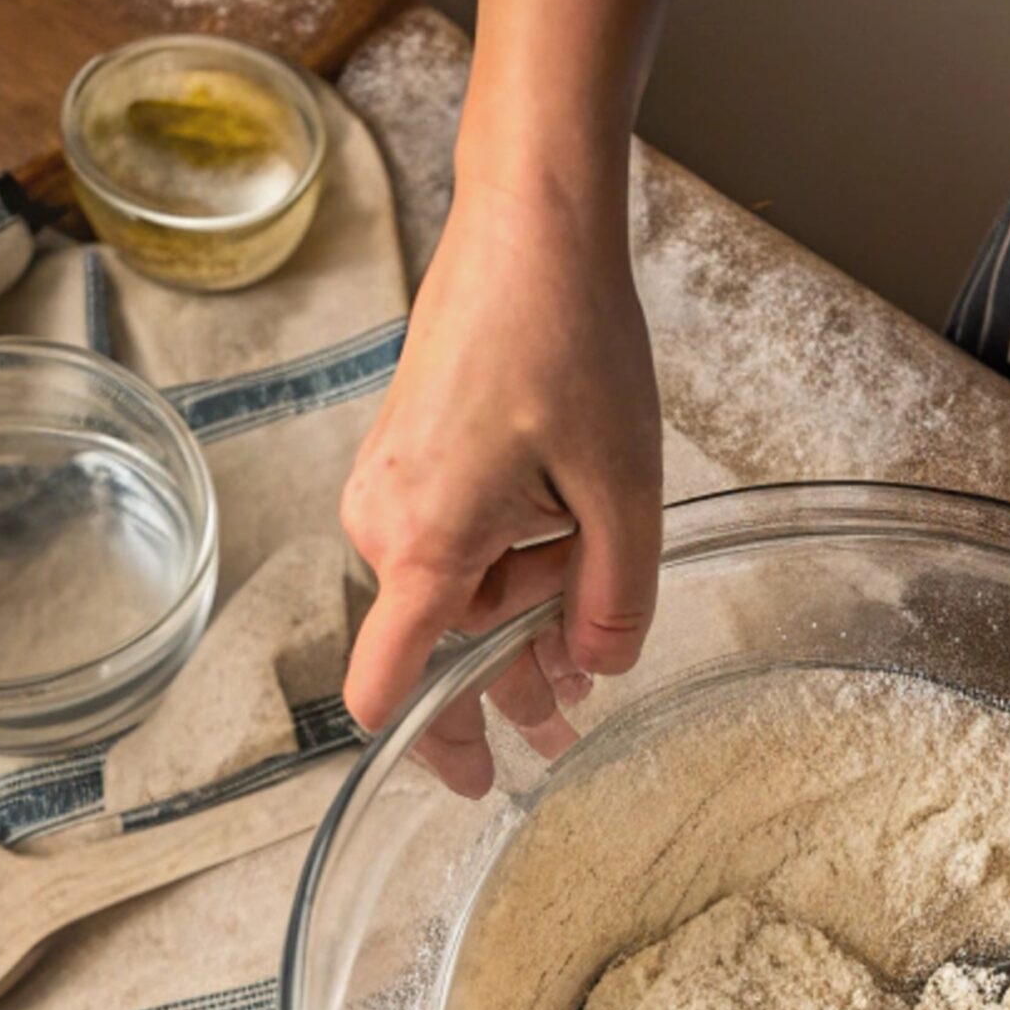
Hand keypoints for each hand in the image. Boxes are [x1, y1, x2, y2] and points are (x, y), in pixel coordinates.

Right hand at [340, 170, 661, 793]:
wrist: (530, 226)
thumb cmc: (567, 341)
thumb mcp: (624, 492)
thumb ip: (614, 601)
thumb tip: (597, 673)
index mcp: (428, 544)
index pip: (389, 683)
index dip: (431, 743)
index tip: (469, 784)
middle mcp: (385, 523)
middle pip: (447, 643)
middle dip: (513, 678)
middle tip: (573, 730)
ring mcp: (387, 488)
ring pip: (457, 590)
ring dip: (522, 609)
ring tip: (591, 614)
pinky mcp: (404, 458)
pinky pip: (452, 540)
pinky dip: (505, 558)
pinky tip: (564, 545)